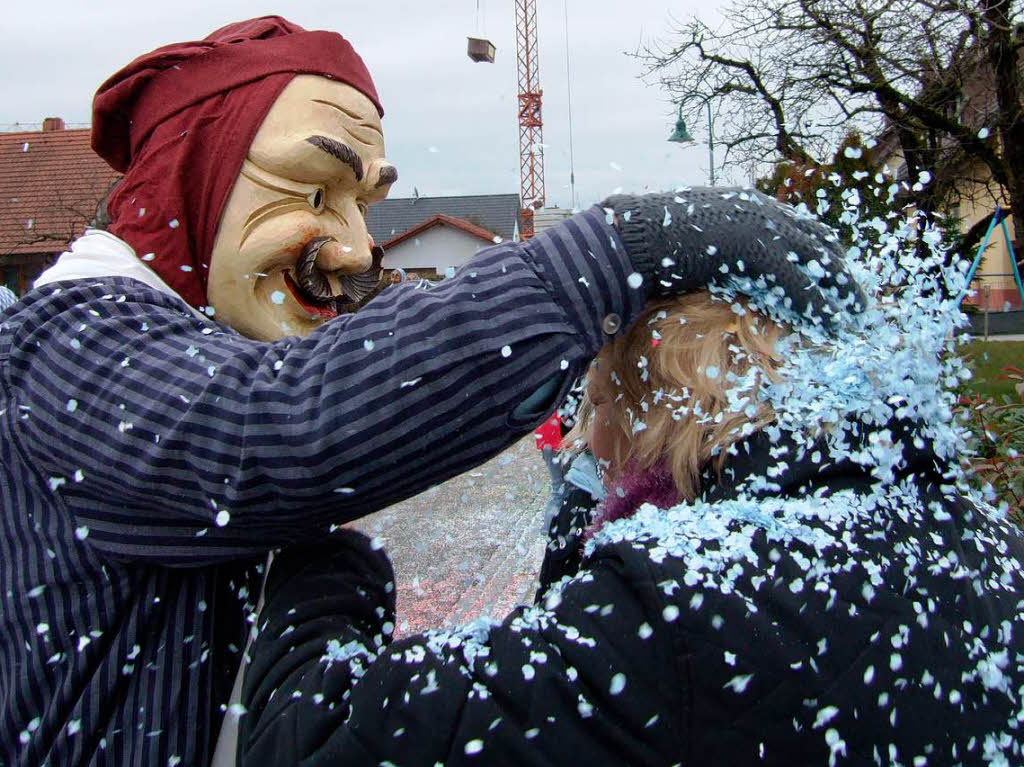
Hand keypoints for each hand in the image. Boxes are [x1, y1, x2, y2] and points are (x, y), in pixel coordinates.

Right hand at [602, 188, 865, 330]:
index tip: (835, 274)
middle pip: (819, 242)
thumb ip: (715, 247)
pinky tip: (834, 327)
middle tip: (857, 300)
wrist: (634, 238)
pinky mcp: (760, 254)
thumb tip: (716, 267)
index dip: (822, 253)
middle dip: (841, 274)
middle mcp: (764, 211)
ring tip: (856, 317)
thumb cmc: (651, 243)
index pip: (800, 227)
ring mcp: (764, 229)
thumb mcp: (692, 239)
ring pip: (819, 263)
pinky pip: (800, 285)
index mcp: (749, 204)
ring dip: (842, 293)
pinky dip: (820, 308)